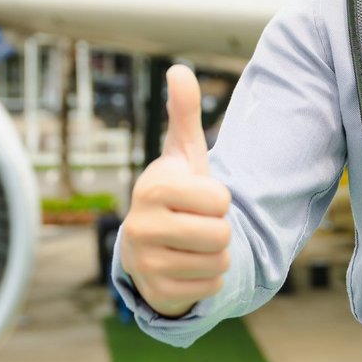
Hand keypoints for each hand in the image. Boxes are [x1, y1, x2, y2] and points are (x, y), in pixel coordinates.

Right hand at [118, 64, 231, 316]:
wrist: (153, 242)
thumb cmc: (177, 192)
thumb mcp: (183, 153)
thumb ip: (184, 112)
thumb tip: (179, 69)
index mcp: (152, 187)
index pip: (220, 199)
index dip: (219, 198)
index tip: (199, 197)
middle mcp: (140, 226)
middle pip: (221, 234)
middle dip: (220, 229)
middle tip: (198, 223)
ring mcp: (145, 263)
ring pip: (218, 262)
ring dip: (216, 254)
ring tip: (193, 243)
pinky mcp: (156, 292)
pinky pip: (212, 287)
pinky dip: (209, 278)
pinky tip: (188, 266)